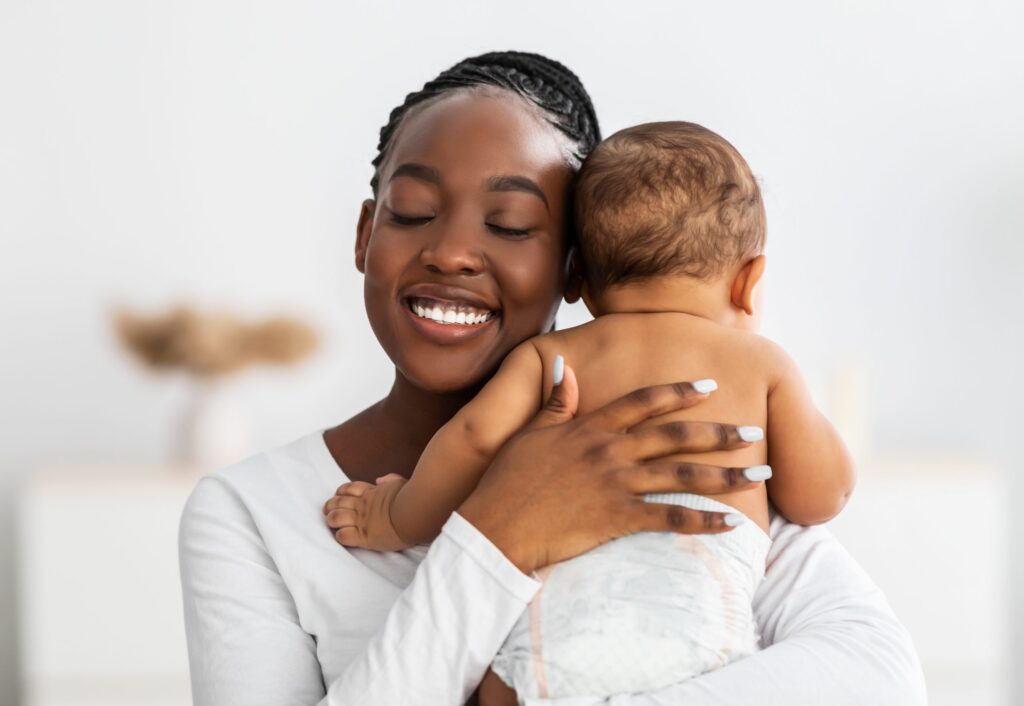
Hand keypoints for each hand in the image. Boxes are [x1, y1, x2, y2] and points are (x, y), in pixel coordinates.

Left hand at [322, 475, 409, 550]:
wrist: (414, 514)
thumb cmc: (413, 499)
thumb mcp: (402, 483)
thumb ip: (391, 480)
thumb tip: (379, 480)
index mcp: (372, 493)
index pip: (349, 489)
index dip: (341, 492)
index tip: (339, 495)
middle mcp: (363, 506)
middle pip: (338, 502)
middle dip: (330, 505)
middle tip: (328, 509)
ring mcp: (362, 520)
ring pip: (335, 517)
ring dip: (331, 519)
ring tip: (331, 522)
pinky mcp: (363, 536)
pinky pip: (343, 536)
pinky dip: (340, 536)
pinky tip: (342, 536)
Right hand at [458, 363, 764, 573]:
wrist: (496, 526)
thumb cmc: (507, 481)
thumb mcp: (531, 434)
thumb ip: (557, 402)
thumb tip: (567, 367)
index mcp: (590, 427)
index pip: (643, 402)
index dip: (678, 393)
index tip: (709, 387)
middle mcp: (609, 450)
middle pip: (675, 436)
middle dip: (719, 433)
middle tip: (754, 433)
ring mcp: (615, 484)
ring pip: (682, 475)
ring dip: (725, 475)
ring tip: (759, 475)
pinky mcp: (617, 518)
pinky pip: (670, 518)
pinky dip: (704, 521)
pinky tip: (731, 524)